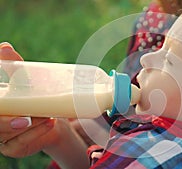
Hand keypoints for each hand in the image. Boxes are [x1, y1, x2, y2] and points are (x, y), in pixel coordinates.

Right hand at [0, 42, 55, 157]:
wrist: (50, 118)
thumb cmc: (32, 96)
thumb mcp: (23, 80)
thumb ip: (11, 65)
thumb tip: (4, 46)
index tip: (3, 99)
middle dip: (7, 123)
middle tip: (26, 118)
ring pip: (5, 134)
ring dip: (28, 126)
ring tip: (47, 115)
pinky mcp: (11, 147)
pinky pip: (18, 144)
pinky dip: (35, 133)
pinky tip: (49, 123)